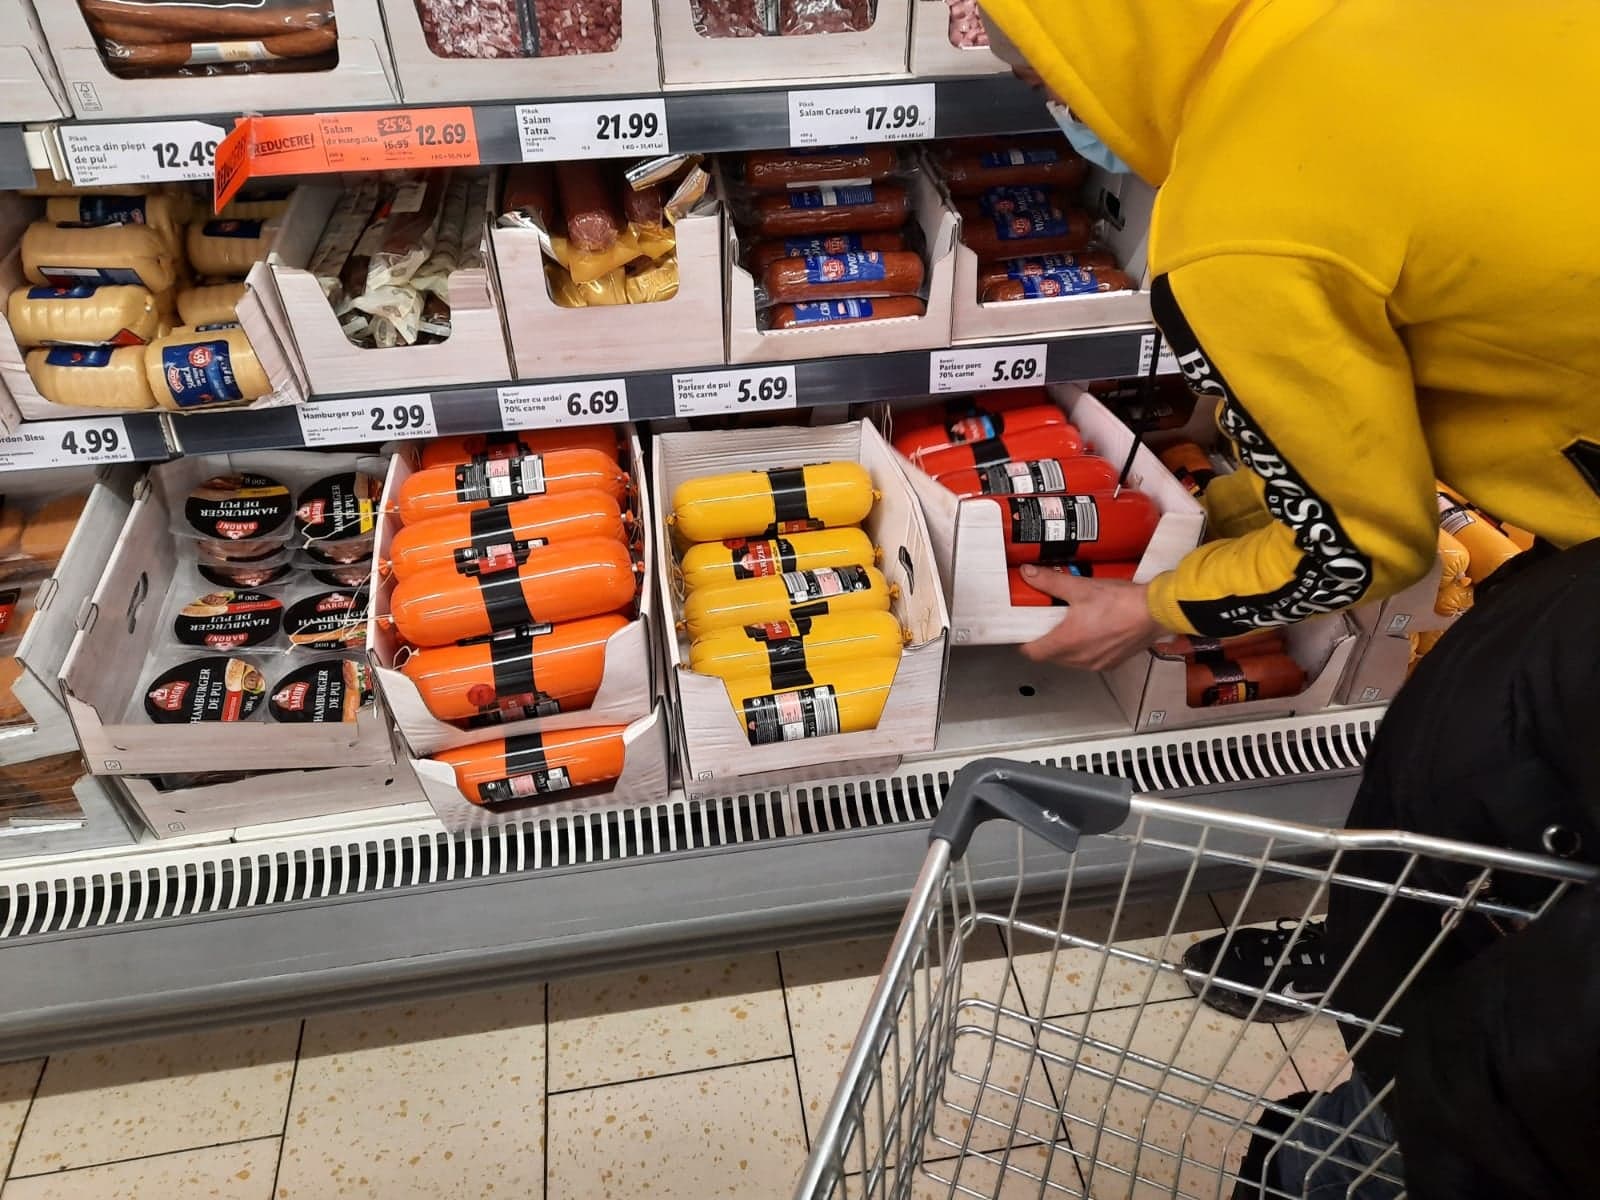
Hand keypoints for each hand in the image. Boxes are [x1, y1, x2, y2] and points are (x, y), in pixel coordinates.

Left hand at [1018, 566, 1164, 670]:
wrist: (1156, 612)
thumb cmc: (1122, 602)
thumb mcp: (1080, 587)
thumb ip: (1050, 582)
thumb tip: (1029, 574)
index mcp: (1067, 643)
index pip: (1033, 653)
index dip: (1026, 641)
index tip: (1025, 629)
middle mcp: (1080, 659)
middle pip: (1051, 655)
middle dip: (1047, 639)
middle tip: (1049, 619)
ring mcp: (1097, 663)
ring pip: (1070, 659)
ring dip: (1066, 644)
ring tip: (1072, 622)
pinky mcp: (1112, 663)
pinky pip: (1089, 659)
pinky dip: (1085, 648)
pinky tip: (1092, 630)